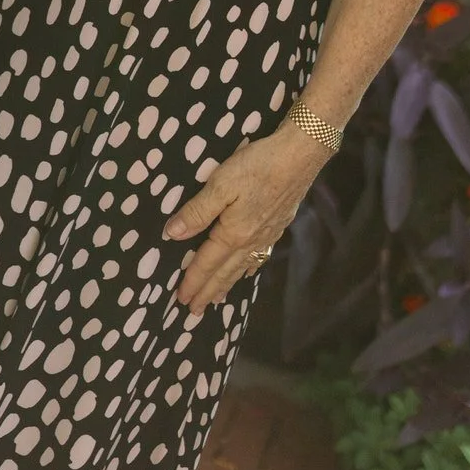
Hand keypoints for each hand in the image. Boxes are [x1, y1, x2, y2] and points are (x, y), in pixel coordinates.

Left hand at [162, 125, 329, 311]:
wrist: (298, 157)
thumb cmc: (256, 166)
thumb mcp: (220, 184)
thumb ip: (197, 211)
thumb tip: (171, 235)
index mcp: (233, 234)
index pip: (207, 263)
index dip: (193, 281)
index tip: (181, 299)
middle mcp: (250, 242)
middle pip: (225, 272)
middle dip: (208, 292)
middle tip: (194, 311)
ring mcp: (267, 236)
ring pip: (242, 268)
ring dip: (227, 285)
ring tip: (216, 299)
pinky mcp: (278, 227)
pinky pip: (259, 257)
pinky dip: (248, 269)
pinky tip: (247, 272)